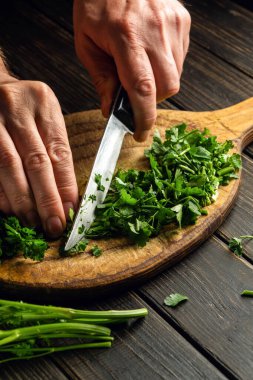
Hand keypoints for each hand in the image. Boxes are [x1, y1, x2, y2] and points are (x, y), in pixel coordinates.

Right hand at [0, 74, 78, 237]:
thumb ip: (55, 149)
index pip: (58, 151)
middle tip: (53, 224)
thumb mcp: (46, 116)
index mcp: (42, 103)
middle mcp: (15, 107)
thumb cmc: (25, 108)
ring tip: (32, 221)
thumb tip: (65, 196)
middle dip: (46, 199)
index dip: (65, 185)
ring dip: (22, 200)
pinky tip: (9, 209)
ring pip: (8, 166)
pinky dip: (1, 192)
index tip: (70, 210)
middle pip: (34, 161)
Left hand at [73, 0, 190, 140]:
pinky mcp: (182, 21)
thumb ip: (100, 78)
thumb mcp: (86, 41)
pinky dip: (167, 66)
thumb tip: (109, 109)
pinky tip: (151, 53)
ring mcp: (172, 24)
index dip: (144, 117)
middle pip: (167, 88)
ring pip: (176, 76)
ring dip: (159, 83)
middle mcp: (154, 30)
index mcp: (125, 36)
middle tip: (135, 92)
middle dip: (152, 100)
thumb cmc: (97, 2)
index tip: (140, 133)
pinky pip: (180, 59)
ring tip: (141, 65)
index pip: (142, 88)